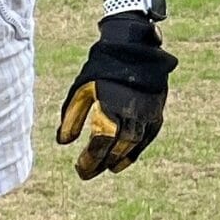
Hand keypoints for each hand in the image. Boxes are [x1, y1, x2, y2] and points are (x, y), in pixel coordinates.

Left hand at [56, 14, 177, 178]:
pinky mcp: (157, 110)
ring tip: (108, 168)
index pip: (100, 143)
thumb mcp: (81, 90)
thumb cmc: (102, 67)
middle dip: (102, 163)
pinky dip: (136, 150)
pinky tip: (125, 158)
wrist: (132, 46)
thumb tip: (63, 142)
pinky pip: (148, 137)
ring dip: (120, 159)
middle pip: (117, 148)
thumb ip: (72, 117)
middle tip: (88, 172)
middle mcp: (132, 113)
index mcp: (111, 107)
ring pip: (134, 145)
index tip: (80, 169)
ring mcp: (148, 113)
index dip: (90, 159)